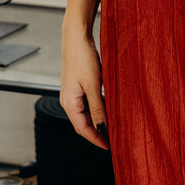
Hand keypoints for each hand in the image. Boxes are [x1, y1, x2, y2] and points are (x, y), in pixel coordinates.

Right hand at [60, 26, 110, 150]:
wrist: (77, 36)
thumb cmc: (82, 58)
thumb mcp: (94, 85)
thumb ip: (98, 108)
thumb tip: (102, 128)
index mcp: (69, 103)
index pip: (82, 129)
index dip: (96, 139)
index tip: (109, 147)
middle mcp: (69, 100)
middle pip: (84, 123)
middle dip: (98, 132)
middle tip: (115, 139)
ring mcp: (74, 93)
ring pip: (87, 113)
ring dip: (100, 121)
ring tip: (115, 127)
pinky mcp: (79, 85)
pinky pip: (89, 103)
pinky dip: (99, 109)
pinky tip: (110, 109)